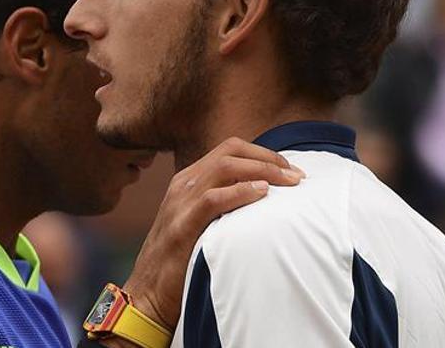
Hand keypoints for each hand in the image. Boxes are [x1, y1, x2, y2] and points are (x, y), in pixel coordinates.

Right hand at [103, 138, 304, 343]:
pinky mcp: (181, 226)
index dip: (263, 154)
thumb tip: (263, 198)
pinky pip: (213, 198)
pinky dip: (240, 192)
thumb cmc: (180, 262)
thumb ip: (222, 205)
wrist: (147, 294)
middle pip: (230, 151)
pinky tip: (262, 194)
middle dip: (269, 158)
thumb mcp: (199, 223)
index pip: (229, 150)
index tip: (289, 169)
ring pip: (225, 167)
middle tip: (297, 176)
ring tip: (288, 182)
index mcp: (188, 181)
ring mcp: (180, 203)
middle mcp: (183, 185)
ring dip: (263, 170)